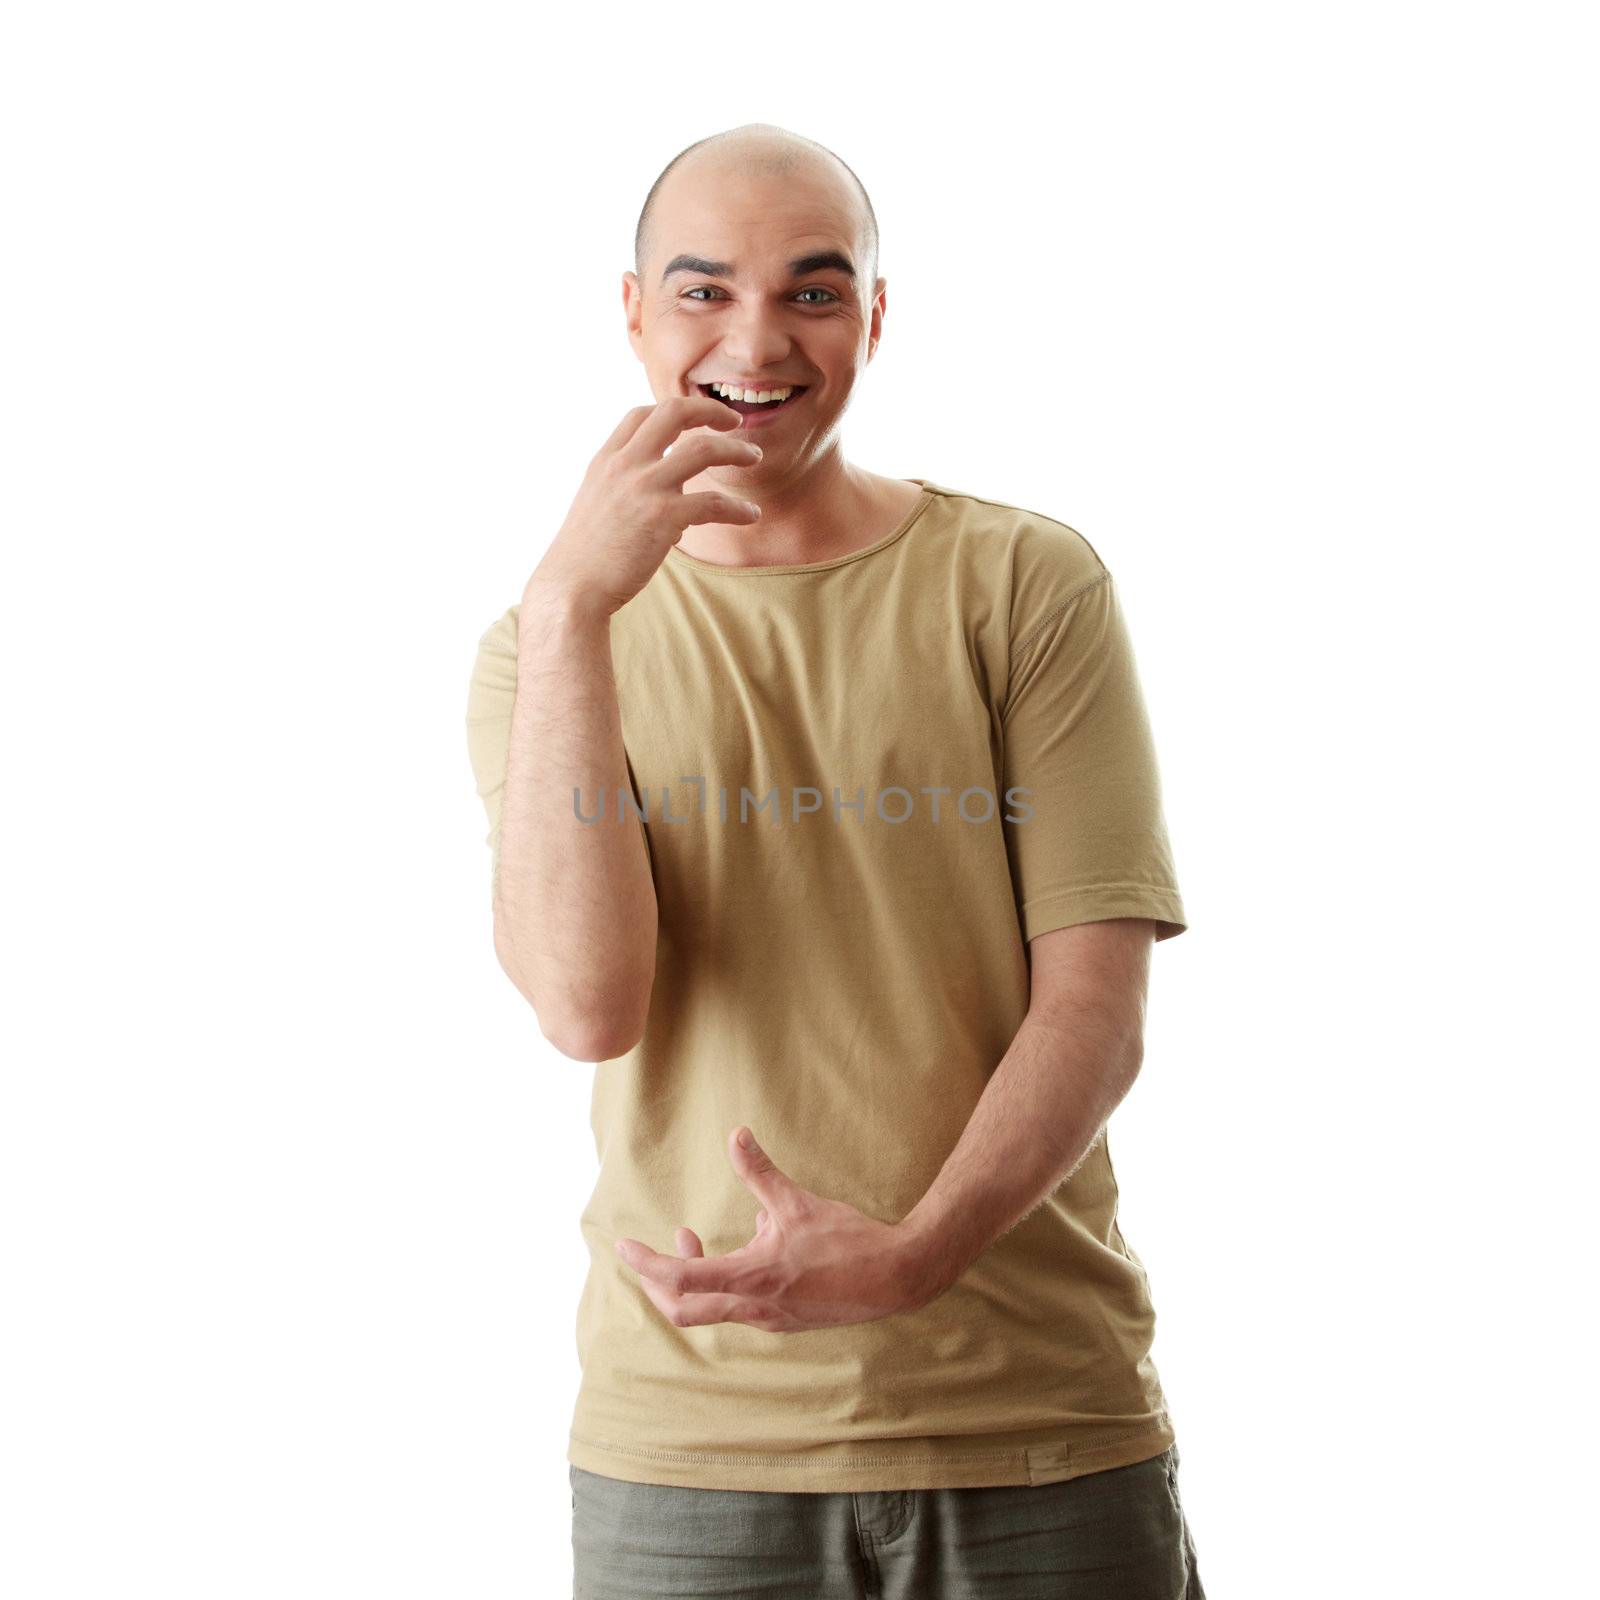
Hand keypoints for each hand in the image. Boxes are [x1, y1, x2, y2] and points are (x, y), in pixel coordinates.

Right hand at [526, 395, 763, 620]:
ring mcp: (645, 488)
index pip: (641, 414)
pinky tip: (751, 514)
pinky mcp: (663, 518)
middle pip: (674, 411)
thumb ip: (626, 486)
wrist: (573, 587)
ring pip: (703, 448)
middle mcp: (625, 465)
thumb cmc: (585, 555)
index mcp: (606, 460)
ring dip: (736, 450)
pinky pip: (714, 502)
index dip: (673, 410)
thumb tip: (667, 491)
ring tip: (754, 457)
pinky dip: (738, 507)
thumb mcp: (596, 503)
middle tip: (735, 421)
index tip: (696, 419)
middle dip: (711, 409)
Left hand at [613, 1128, 939, 1332]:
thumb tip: (736, 1134)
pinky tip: (738, 1251)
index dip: (646, 1265)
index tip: (623, 1247)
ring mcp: (769, 1320)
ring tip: (689, 1240)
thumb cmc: (848, 1240)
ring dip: (689, 1281)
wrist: (895, 1278)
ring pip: (709, 1311)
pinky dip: (720, 1283)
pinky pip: (735, 1308)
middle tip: (646, 1255)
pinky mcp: (783, 1320)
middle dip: (657, 1285)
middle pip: (683, 1311)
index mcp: (752, 1278)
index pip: (681, 1279)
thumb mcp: (798, 1202)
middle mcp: (754, 1308)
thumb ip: (760, 1171)